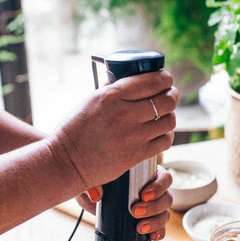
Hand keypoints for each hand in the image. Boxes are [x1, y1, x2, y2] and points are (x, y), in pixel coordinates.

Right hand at [49, 70, 178, 192]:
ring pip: (169, 121)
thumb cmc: (75, 130)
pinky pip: (165, 141)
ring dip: (170, 116)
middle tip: (170, 96)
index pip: (152, 81)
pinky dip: (167, 135)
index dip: (165, 79)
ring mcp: (133, 136)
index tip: (166, 80)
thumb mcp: (90, 101)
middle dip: (172, 96)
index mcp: (112, 95)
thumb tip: (131, 79)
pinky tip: (162, 133)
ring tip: (165, 115)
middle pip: (166, 100)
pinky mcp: (137, 154)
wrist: (67, 161)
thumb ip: (112, 90)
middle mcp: (125, 114)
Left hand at [76, 165, 172, 240]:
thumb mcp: (91, 180)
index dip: (159, 186)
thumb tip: (96, 195)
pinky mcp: (150, 223)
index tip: (143, 195)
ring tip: (139, 227)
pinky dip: (159, 232)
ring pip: (165, 214)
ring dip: (155, 222)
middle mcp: (154, 191)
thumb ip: (90, 183)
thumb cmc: (97, 184)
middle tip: (135, 211)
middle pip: (166, 198)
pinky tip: (151, 236)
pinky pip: (161, 228)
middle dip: (153, 207)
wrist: (94, 202)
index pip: (164, 178)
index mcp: (146, 175)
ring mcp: (154, 208)